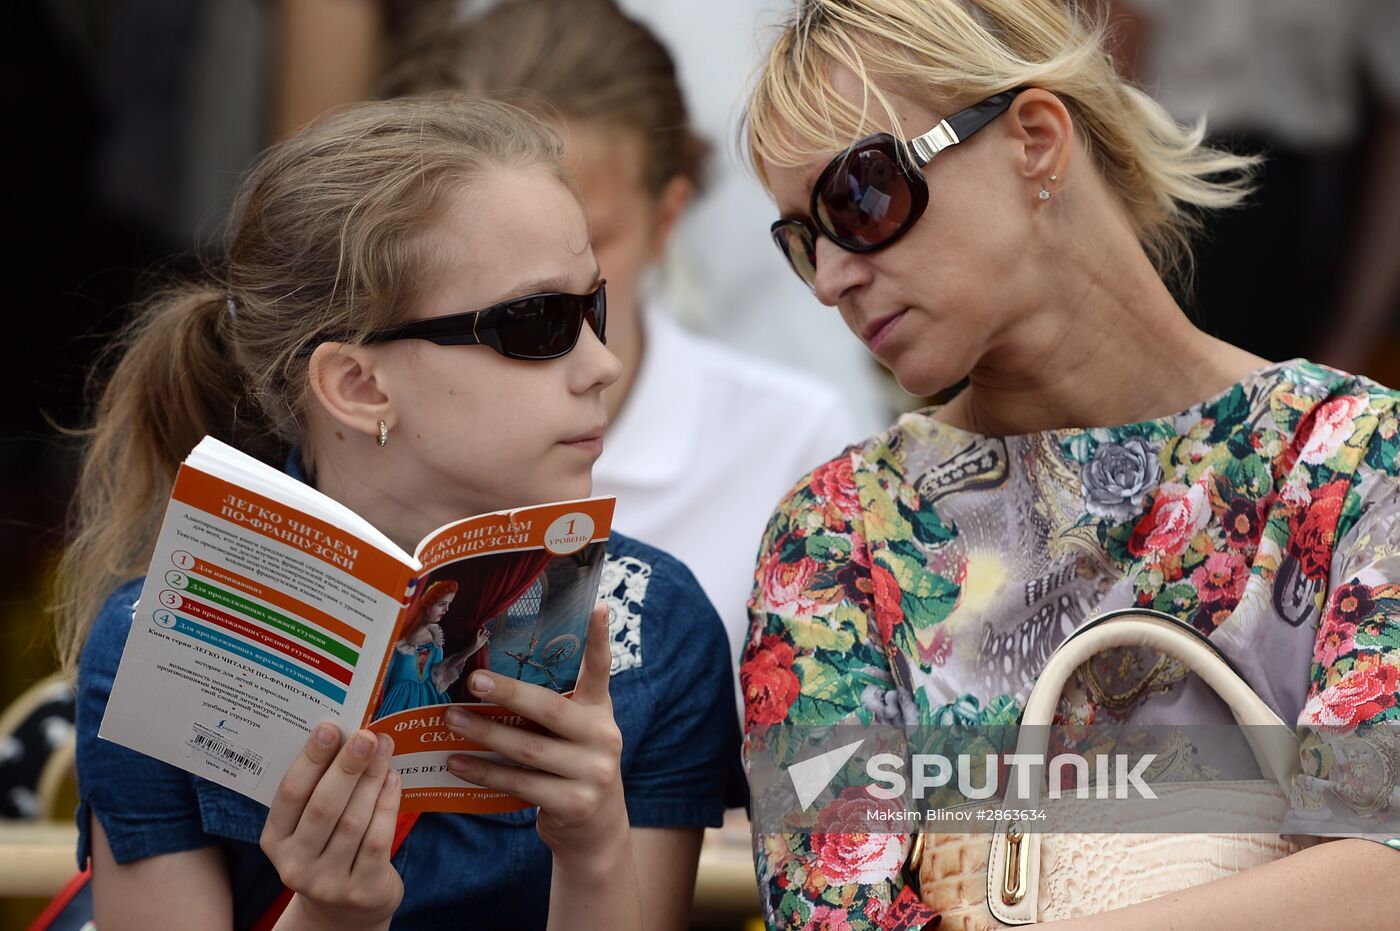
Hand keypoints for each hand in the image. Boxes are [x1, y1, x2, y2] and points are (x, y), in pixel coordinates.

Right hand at [261, 725, 403, 929]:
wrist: (345, 910)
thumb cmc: (329, 848)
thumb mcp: (309, 825)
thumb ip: (318, 788)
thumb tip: (344, 732)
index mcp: (274, 840)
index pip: (290, 794)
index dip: (310, 759)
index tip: (329, 727)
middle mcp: (295, 864)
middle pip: (323, 806)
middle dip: (346, 766)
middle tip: (365, 734)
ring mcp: (327, 882)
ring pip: (353, 821)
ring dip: (372, 779)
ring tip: (385, 748)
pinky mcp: (360, 890)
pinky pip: (377, 840)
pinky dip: (387, 805)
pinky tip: (394, 779)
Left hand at [443, 604, 628, 860]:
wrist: (596, 830)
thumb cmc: (572, 768)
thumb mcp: (575, 735)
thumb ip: (551, 711)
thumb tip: (488, 683)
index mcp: (601, 712)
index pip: (601, 670)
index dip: (599, 639)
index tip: (597, 606)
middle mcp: (603, 737)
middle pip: (550, 710)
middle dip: (509, 694)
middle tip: (473, 680)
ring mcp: (591, 773)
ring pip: (529, 750)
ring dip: (485, 734)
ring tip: (449, 721)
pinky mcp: (574, 804)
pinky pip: (520, 784)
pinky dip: (485, 773)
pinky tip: (457, 763)